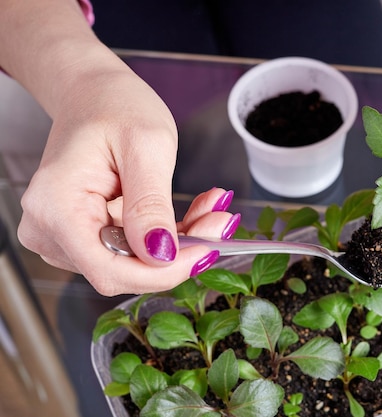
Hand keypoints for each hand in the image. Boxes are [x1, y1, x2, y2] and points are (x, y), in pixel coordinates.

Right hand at [17, 67, 238, 295]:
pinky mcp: (84, 233)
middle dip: (179, 252)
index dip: (162, 271)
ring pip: (133, 262)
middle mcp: (50, 228)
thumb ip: (150, 204)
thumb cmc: (114, 105)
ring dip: (180, 242)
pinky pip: (132, 249)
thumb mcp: (146, 146)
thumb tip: (161, 255)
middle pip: (123, 269)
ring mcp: (64, 234)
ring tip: (211, 207)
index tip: (207, 251)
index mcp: (56, 206)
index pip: (109, 270)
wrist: (94, 93)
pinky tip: (195, 210)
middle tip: (220, 220)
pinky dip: (169, 234)